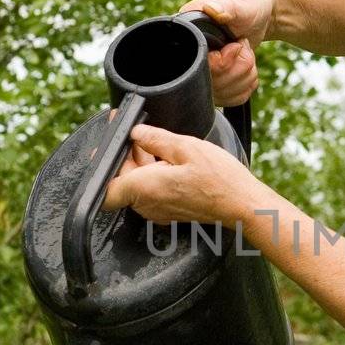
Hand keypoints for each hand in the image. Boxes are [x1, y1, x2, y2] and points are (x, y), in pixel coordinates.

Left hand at [102, 123, 254, 225]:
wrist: (242, 205)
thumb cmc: (219, 179)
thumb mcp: (187, 147)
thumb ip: (156, 138)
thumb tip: (136, 132)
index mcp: (145, 188)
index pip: (103, 188)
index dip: (102, 164)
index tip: (110, 145)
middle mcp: (147, 204)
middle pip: (120, 181)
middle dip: (125, 155)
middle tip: (136, 132)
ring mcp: (158, 211)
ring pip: (136, 185)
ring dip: (141, 163)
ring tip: (156, 141)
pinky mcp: (169, 212)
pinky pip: (151, 192)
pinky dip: (153, 174)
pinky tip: (168, 158)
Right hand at [180, 0, 273, 107]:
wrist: (260, 14)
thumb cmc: (249, 4)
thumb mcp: (242, 4)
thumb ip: (228, 8)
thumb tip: (211, 8)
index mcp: (189, 33)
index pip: (196, 66)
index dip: (222, 62)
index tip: (236, 45)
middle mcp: (190, 54)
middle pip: (210, 85)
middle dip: (238, 68)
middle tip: (242, 46)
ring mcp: (202, 71)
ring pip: (223, 95)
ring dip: (244, 76)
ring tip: (245, 53)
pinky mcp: (214, 83)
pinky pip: (231, 99)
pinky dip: (245, 86)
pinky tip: (246, 67)